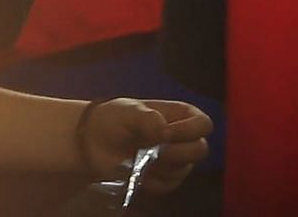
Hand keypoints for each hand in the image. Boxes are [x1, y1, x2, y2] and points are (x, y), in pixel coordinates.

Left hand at [78, 97, 211, 195]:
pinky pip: (168, 185)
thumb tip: (163, 129)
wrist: (93, 141)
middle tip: (151, 149)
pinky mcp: (166, 180)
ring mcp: (177, 161)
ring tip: (136, 155)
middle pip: (199, 150)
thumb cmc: (113, 119)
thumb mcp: (126, 111)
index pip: (203, 124)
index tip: (164, 132)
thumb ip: (145, 117)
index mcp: (180, 115)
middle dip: (174, 151)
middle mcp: (184, 139)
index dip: (188, 130)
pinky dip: (150, 179)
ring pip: (183, 170)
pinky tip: (134, 169)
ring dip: (158, 164)